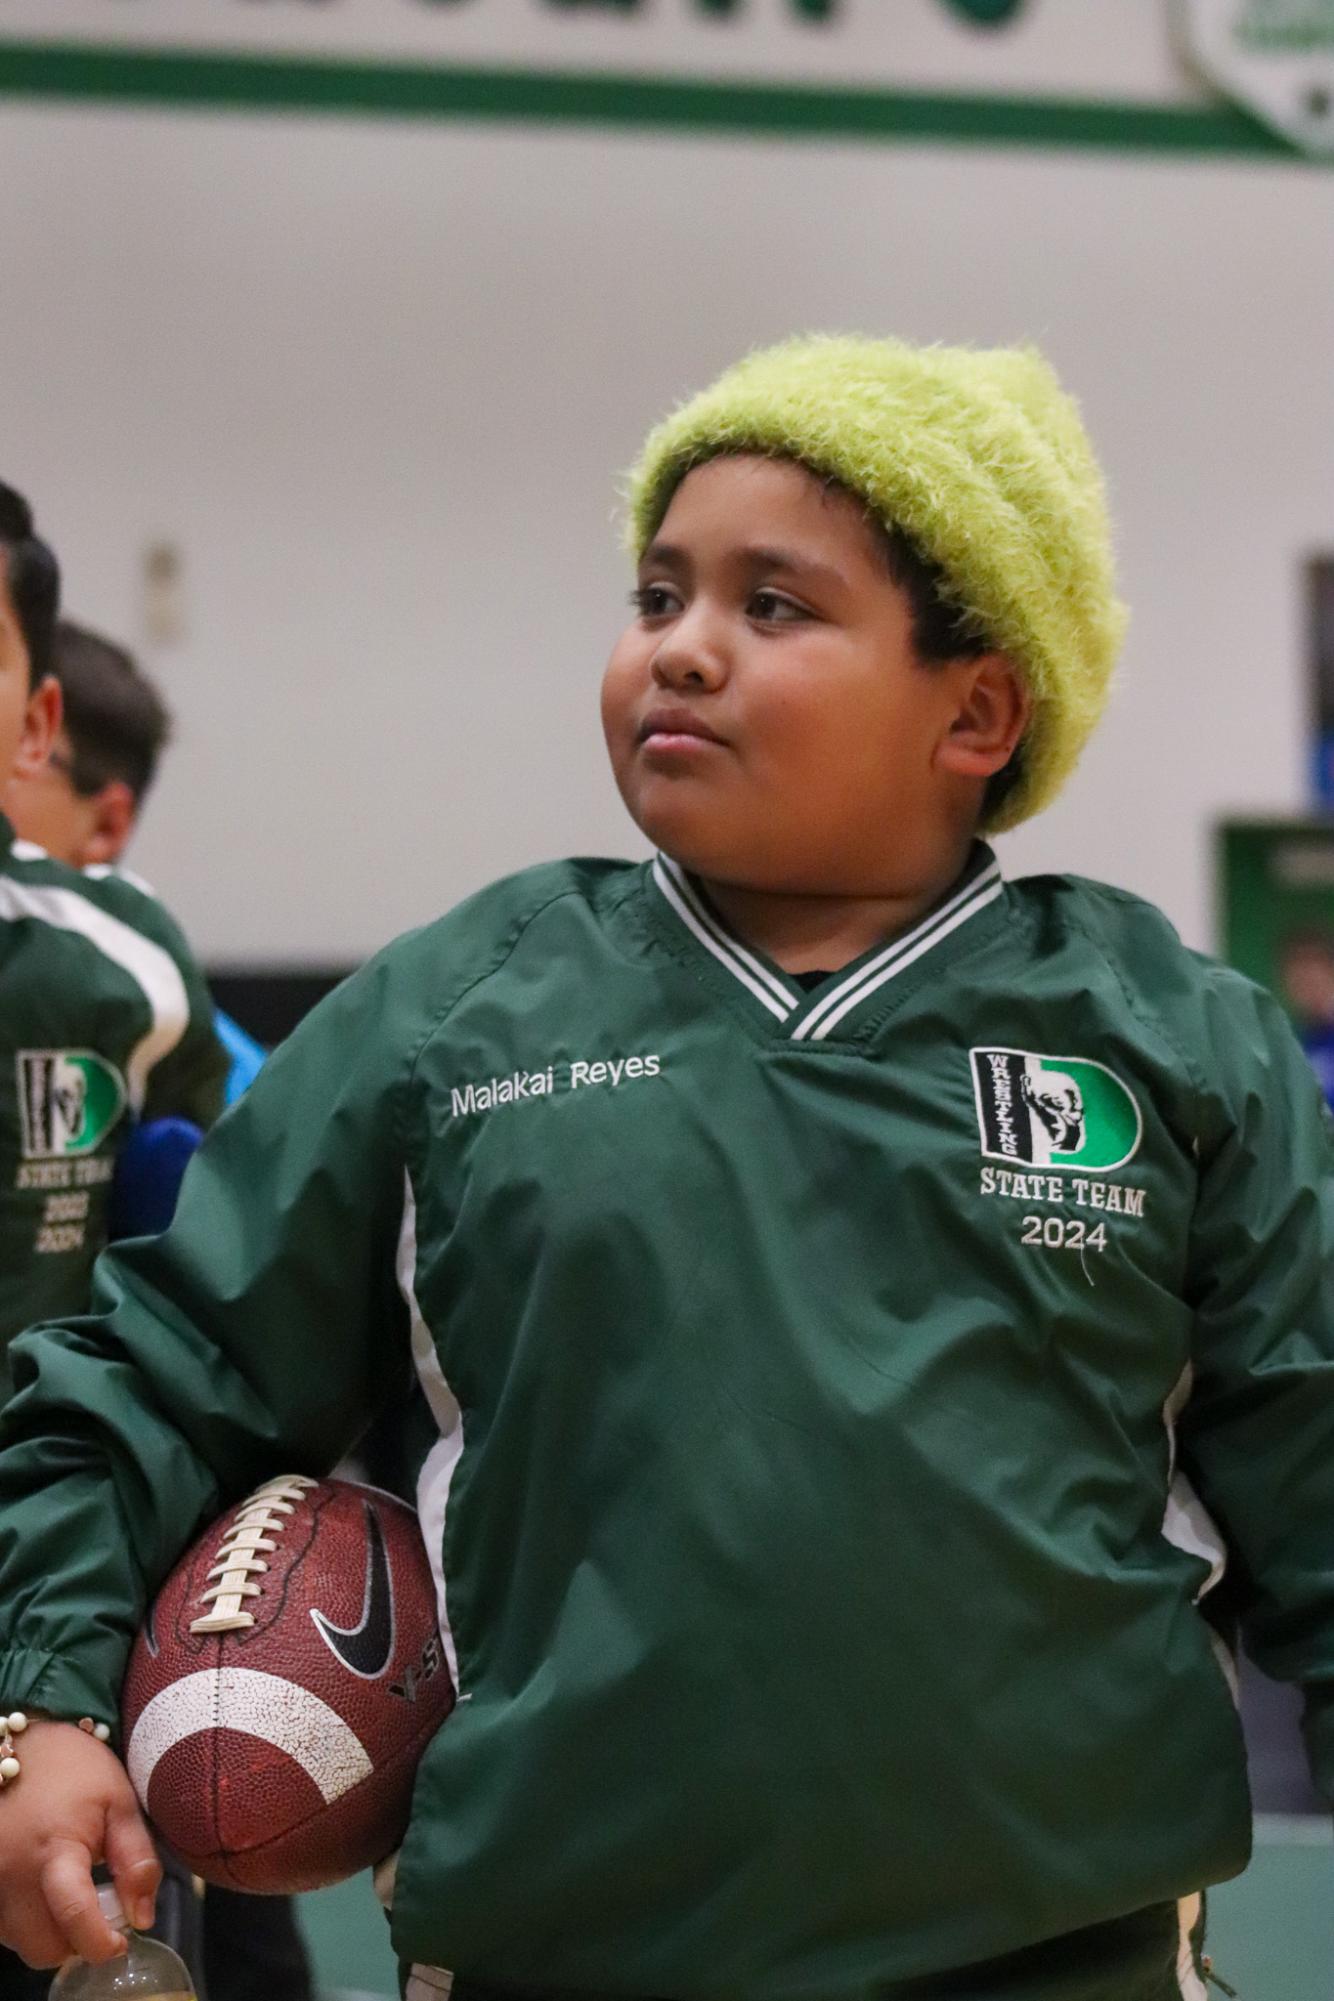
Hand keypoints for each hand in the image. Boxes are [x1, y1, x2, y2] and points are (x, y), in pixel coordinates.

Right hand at [0, 1719, 158, 1967]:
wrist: (25, 1739)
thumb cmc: (77, 1768)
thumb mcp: (120, 1803)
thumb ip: (136, 1861)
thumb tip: (142, 1918)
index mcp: (55, 1851)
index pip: (74, 1919)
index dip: (101, 1944)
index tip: (120, 1944)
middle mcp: (11, 1872)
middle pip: (42, 1947)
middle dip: (74, 1942)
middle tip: (95, 1912)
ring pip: (16, 1942)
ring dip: (45, 1932)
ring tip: (66, 1891)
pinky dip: (22, 1920)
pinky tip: (40, 1889)